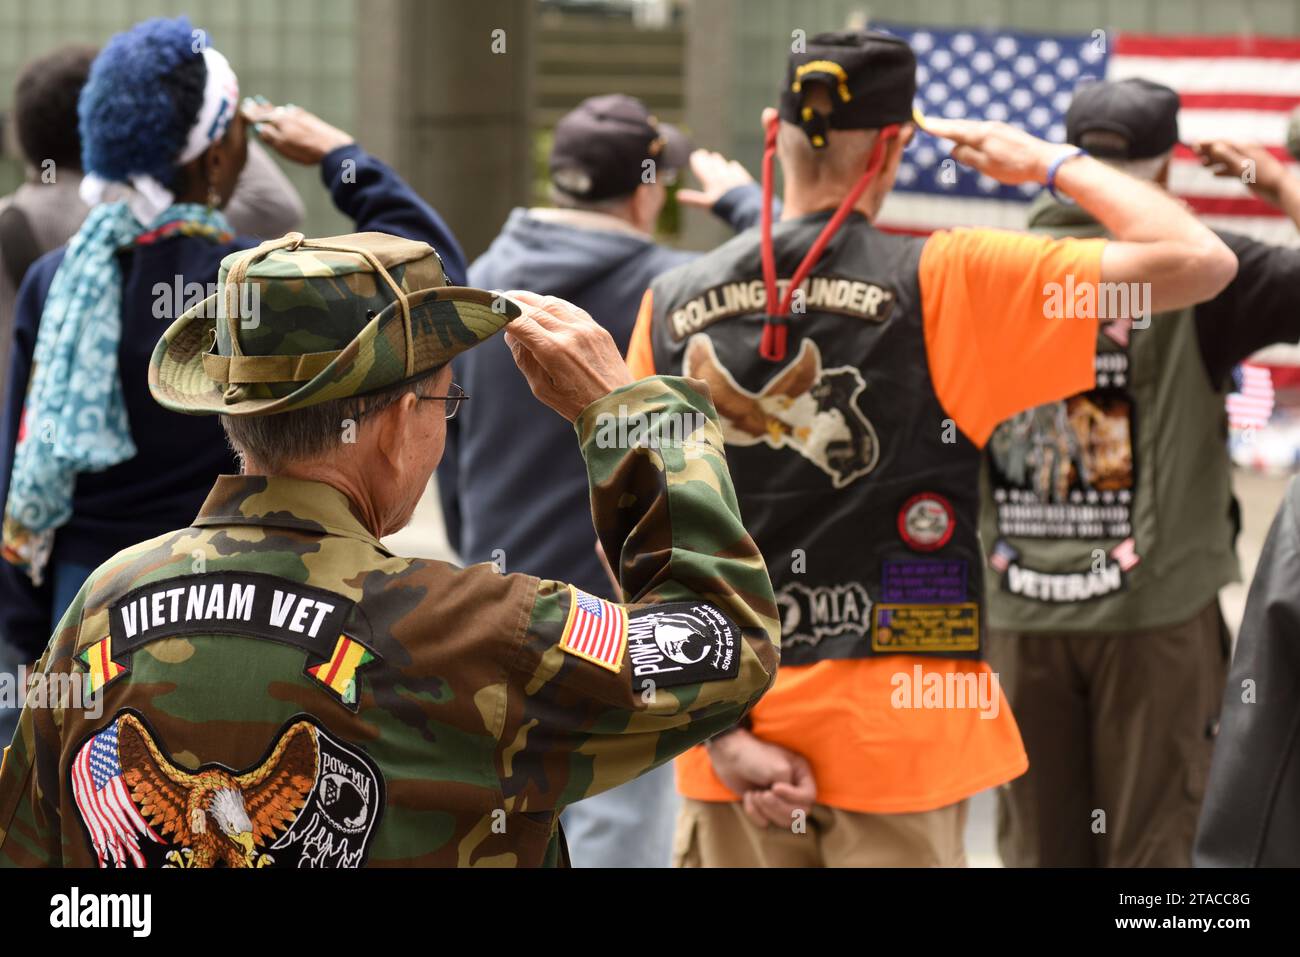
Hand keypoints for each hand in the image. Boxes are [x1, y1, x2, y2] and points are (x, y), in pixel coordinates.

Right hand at [242, 100, 353, 164]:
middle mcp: (287, 115)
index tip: (243, 109)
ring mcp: (299, 116)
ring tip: (264, 103)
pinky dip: (286, 110)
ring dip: (271, 108)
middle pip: (270, 111)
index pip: (260, 116)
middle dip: (259, 108)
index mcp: (278, 122)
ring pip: (281, 110)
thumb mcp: (283, 146)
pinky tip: (288, 109)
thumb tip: (258, 128)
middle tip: (250, 102)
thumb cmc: (306, 150)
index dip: (251, 114)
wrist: (333, 147)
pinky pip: (293, 112)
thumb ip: (269, 136)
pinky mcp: (310, 119)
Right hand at [503, 290, 633, 420]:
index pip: (520, 321)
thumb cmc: (576, 404)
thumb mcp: (541, 389)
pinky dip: (552, 304)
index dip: (501, 311)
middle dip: (512, 301)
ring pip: (552, 303)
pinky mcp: (597, 328)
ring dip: (532, 299)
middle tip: (496, 297)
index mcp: (554, 351)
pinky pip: (570, 308)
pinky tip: (542, 305)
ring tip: (516, 298)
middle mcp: (570, 333)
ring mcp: (587, 328)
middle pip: (534, 307)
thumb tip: (511, 333)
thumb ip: (524, 358)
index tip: (487, 306)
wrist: (618, 406)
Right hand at [677, 149, 754, 207]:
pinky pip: (736, 169)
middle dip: (707, 159)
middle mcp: (721, 175)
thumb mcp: (706, 204)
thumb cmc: (724, 207)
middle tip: (703, 154)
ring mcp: (733, 176)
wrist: (746, 206)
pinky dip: (732, 166)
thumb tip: (678, 196)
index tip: (696, 154)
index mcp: (710, 180)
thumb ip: (692, 199)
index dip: (698, 160)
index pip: (702, 167)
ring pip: (723, 164)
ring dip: (718, 161)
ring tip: (715, 157)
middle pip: (712, 163)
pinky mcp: (743, 179)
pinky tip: (732, 165)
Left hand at [707, 729, 816, 827]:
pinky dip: (754, 812)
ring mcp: (779, 799)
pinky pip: (765, 823)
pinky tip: (748, 796)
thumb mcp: (778, 769)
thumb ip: (790, 789)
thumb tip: (785, 806)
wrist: (729, 756)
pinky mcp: (763, 808)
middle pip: (799, 813)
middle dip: (778, 807)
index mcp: (801, 774)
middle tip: (763, 794)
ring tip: (756, 794)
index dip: (792, 797)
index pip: (809, 797)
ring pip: (784, 821)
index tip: (774, 787)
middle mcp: (794, 788)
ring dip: (767, 811)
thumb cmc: (754, 756)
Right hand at [922, 117, 1075, 185]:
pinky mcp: (1004, 133)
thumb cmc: (1015, 167)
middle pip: (961, 126)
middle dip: (944, 125)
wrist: (1044, 160)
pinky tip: (968, 137)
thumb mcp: (986, 166)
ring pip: (971, 128)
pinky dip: (969, 133)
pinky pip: (980, 131)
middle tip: (928, 123)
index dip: (937, 128)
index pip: (953, 131)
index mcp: (981, 135)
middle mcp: (987, 127)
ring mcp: (997, 128)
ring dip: (956, 129)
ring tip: (944, 129)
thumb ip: (967, 157)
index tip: (923, 123)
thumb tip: (954, 149)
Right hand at [1194, 140, 1288, 205]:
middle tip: (1194, 152)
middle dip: (1208, 151)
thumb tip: (1214, 147)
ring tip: (1201, 164)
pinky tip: (1214, 174)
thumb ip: (1228, 157)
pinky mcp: (1248, 173)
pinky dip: (1221, 170)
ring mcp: (1246, 163)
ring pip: (1226, 160)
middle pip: (1223, 150)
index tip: (1194, 144)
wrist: (1279, 190)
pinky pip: (1231, 170)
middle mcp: (1245, 153)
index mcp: (1244, 148)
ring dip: (1213, 161)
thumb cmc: (1263, 177)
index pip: (1222, 143)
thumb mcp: (1243, 166)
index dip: (1208, 143)